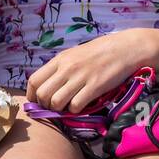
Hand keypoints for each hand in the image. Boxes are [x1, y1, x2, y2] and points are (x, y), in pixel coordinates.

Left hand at [27, 28, 155, 113]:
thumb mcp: (75, 55)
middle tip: (56, 107)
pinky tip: (82, 105)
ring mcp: (80, 77)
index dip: (32, 96)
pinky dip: (76, 111)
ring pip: (56, 102)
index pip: (34, 81)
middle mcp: (67, 68)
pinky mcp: (95, 86)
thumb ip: (60, 69)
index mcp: (60, 59)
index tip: (38, 103)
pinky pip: (75, 106)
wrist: (126, 48)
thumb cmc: (100, 52)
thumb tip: (47, 86)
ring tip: (69, 106)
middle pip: (42, 95)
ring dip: (60, 110)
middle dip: (45, 106)